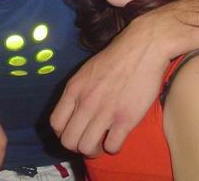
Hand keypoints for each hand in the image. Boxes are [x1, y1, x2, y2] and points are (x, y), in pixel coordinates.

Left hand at [51, 17, 169, 155]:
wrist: (142, 48)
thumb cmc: (115, 58)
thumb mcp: (86, 72)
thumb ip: (78, 92)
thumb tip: (74, 112)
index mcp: (73, 89)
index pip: (55, 124)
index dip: (63, 133)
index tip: (75, 132)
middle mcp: (85, 102)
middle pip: (68, 141)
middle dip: (77, 146)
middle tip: (90, 141)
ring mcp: (104, 112)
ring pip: (86, 148)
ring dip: (94, 150)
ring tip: (103, 142)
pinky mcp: (125, 119)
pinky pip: (111, 147)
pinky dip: (114, 147)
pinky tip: (118, 137)